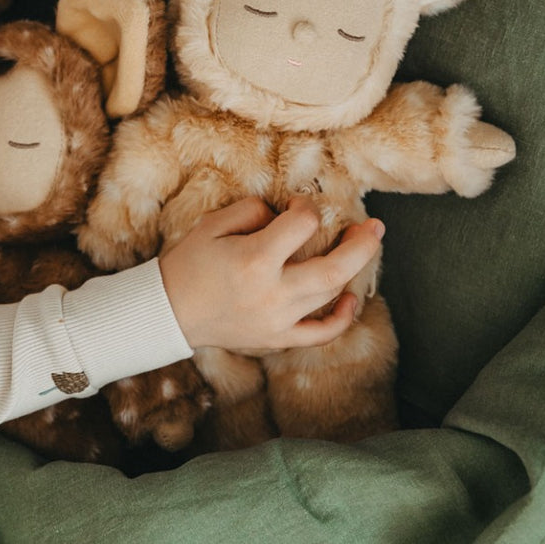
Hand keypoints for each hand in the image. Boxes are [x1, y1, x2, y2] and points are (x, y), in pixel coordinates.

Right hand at [158, 196, 384, 352]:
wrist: (169, 312)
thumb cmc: (189, 263)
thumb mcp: (213, 224)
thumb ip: (252, 212)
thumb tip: (283, 216)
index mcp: (255, 259)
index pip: (302, 226)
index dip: (306, 208)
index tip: (297, 205)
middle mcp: (272, 293)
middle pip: (333, 269)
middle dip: (362, 245)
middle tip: (375, 226)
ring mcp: (278, 320)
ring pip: (330, 296)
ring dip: (352, 271)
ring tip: (363, 248)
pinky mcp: (277, 338)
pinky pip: (319, 334)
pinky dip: (341, 318)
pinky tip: (350, 299)